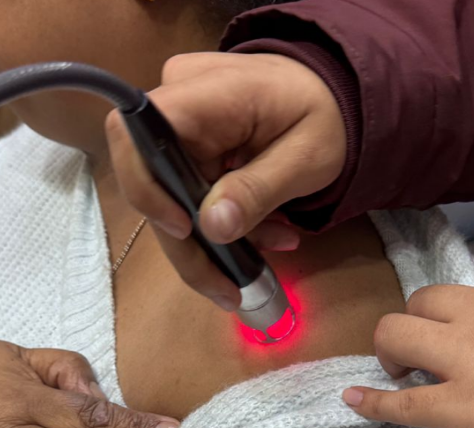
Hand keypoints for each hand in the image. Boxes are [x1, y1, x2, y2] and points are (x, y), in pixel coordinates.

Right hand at [105, 52, 346, 310]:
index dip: (145, 187)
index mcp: (208, 91)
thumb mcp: (307, 157)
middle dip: (190, 244)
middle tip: (228, 289)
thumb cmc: (329, 115)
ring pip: (172, 197)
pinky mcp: (191, 146)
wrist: (338, 95)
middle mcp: (180, 101)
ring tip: (263, 259)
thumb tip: (211, 227)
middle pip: (153, 181)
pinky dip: (223, 223)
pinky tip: (262, 237)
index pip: (135, 133)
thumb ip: (259, 190)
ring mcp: (182, 123)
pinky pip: (190, 193)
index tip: (184, 230)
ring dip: (213, 240)